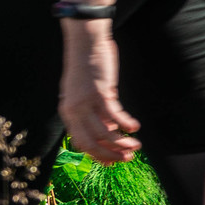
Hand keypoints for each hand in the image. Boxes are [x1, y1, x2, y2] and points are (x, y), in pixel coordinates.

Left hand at [60, 22, 140, 164]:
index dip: (97, 155)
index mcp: (68, 112)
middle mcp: (73, 110)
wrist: (85, 43)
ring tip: (136, 146)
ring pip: (104, 133)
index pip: (81, 142)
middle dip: (109, 154)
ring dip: (121, 143)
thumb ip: (95, 112)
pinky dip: (125, 124)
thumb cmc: (87, 66)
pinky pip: (114, 115)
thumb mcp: (86, 93)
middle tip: (127, 159)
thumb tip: (110, 130)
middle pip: (90, 142)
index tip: (112, 162)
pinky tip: (135, 127)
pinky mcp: (99, 93)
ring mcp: (85, 102)